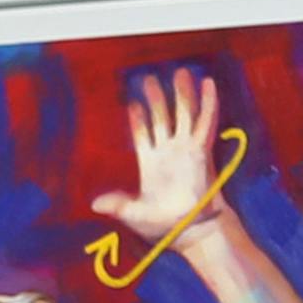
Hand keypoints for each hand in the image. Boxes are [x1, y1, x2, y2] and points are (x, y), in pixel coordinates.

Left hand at [91, 69, 224, 246]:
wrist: (191, 230)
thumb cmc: (164, 226)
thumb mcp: (134, 215)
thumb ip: (117, 205)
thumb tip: (94, 204)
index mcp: (151, 165)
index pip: (143, 135)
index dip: (138, 120)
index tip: (132, 103)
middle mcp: (169, 153)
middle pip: (162, 118)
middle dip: (156, 98)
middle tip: (149, 78)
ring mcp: (186, 150)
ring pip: (184, 115)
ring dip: (182, 94)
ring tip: (181, 72)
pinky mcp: (202, 151)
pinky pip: (206, 123)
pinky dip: (208, 103)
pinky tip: (208, 84)